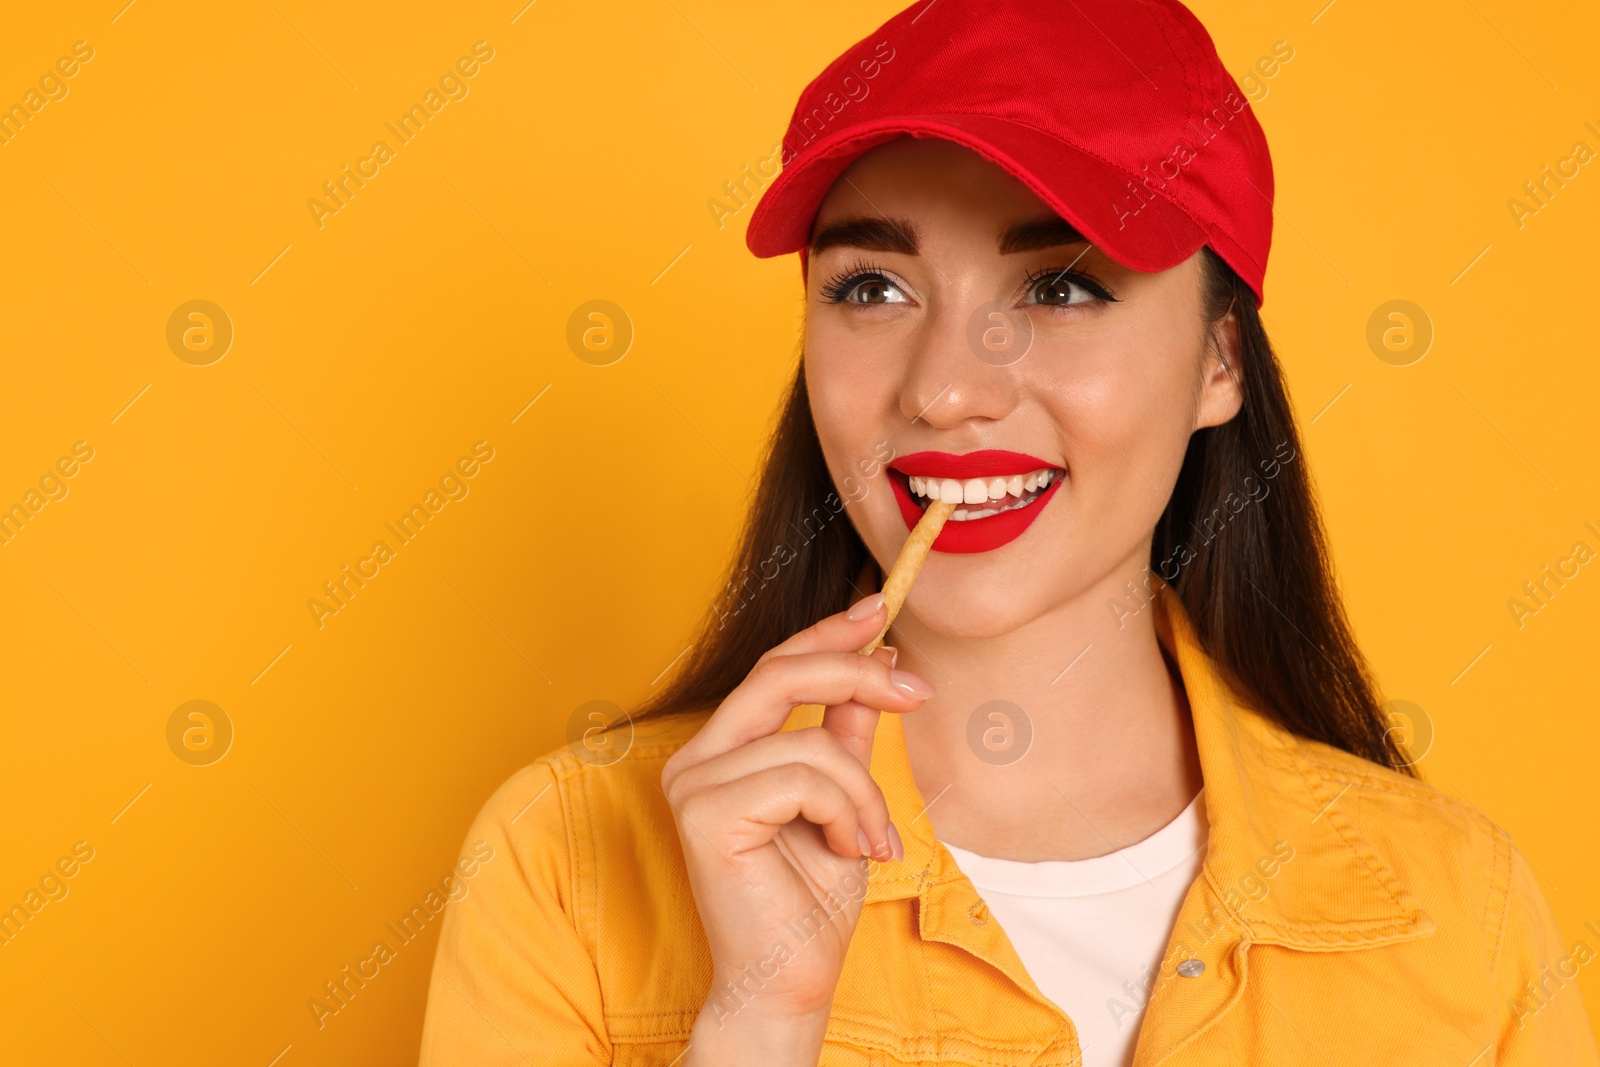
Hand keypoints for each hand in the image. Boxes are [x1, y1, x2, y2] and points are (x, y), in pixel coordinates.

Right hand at [661, 593, 933, 1061]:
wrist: (790, 980)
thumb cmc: (810, 902)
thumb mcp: (844, 799)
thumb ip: (848, 733)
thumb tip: (879, 662)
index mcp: (723, 750)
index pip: (773, 668)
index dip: (827, 634)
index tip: (880, 610)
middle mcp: (697, 758)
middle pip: (779, 673)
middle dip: (858, 672)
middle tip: (917, 691)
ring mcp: (693, 783)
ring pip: (811, 742)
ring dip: (865, 794)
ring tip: (870, 841)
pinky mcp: (703, 813)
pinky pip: (804, 778)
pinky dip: (846, 814)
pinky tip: (846, 851)